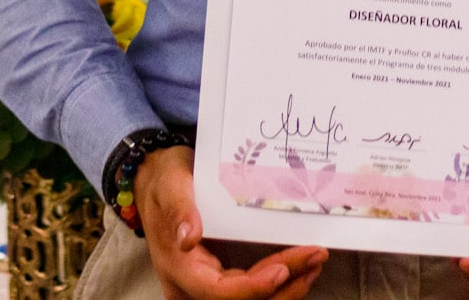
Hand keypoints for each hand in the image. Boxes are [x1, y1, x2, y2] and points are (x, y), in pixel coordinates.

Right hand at [136, 146, 327, 299]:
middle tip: (314, 257)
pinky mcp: (218, 279)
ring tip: (314, 263)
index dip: (252, 288)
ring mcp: (204, 285)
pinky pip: (249, 292)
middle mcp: (189, 285)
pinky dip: (278, 285)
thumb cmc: (163, 180)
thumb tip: (188, 238)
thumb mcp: (169, 184)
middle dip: (283, 286)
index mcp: (177, 267)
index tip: (283, 270)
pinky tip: (299, 269)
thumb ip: (179, 209)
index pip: (216, 291)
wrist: (155, 179)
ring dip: (286, 289)